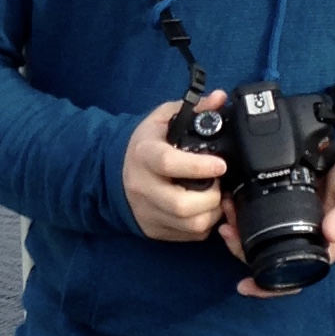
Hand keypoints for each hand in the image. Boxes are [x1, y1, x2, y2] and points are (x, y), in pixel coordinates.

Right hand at [123, 94, 230, 243]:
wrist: (114, 172)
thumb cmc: (146, 144)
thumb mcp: (163, 119)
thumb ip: (194, 109)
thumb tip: (220, 99)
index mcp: (144, 155)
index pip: (169, 164)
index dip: (198, 167)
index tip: (220, 165)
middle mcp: (142, 187)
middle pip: (182, 205)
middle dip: (212, 197)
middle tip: (219, 185)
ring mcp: (147, 211)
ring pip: (189, 224)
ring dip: (212, 213)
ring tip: (215, 197)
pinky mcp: (153, 229)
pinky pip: (188, 236)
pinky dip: (203, 224)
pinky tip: (204, 209)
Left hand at [219, 147, 334, 299]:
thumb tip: (328, 234)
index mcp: (320, 252)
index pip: (291, 279)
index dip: (268, 287)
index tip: (245, 286)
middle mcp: (302, 245)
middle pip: (266, 261)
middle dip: (241, 250)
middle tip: (227, 230)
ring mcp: (291, 230)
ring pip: (258, 242)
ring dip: (238, 232)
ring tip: (226, 213)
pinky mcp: (283, 212)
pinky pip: (259, 221)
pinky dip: (243, 215)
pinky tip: (232, 202)